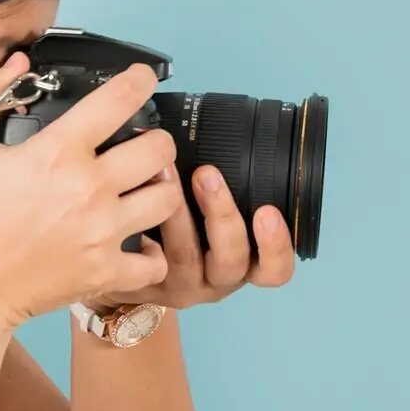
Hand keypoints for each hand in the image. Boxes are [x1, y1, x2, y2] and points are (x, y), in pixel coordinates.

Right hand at [0, 53, 183, 331]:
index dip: (140, 80)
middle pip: (160, 149)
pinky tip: (136, 243)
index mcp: (57, 152)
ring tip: (144, 190)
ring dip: (160, 190)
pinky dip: (151, 254)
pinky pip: (155, 261)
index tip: (143, 79)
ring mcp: (101, 231)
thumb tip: (17, 63)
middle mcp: (88, 188)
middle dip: (156, 141)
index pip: (118, 99)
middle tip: (144, 145)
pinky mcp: (104, 271)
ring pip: (168, 198)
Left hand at [94, 164, 296, 310]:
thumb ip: (225, 190)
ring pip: (185, 255)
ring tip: (165, 170)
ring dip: (178, 211)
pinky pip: (145, 259)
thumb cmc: (187, 233)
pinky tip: (132, 198)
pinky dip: (142, 227)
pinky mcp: (147, 282)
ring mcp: (181, 283)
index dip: (277, 245)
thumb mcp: (215, 220)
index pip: (275, 269)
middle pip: (232, 259)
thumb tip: (221, 127)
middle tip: (208, 174)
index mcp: (244, 263)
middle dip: (222, 214)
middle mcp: (217, 278)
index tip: (267, 211)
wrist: (138, 273)